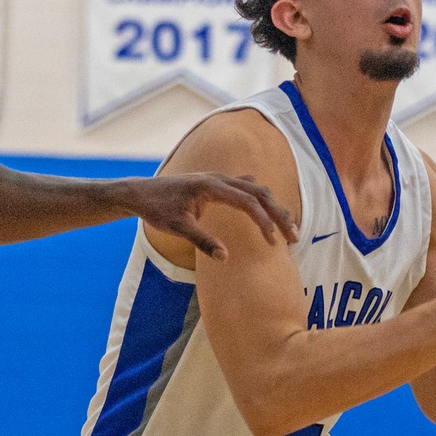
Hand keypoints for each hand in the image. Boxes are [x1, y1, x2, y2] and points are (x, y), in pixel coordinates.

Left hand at [122, 170, 297, 259]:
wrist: (141, 193)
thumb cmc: (157, 209)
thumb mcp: (177, 228)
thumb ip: (202, 241)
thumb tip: (225, 257)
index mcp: (211, 186)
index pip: (248, 201)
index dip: (264, 221)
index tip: (273, 241)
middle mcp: (219, 178)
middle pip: (260, 193)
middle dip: (279, 215)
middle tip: (294, 237)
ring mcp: (220, 179)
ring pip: (257, 189)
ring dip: (274, 208)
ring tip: (287, 230)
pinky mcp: (218, 184)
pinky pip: (247, 189)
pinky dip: (262, 202)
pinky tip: (268, 216)